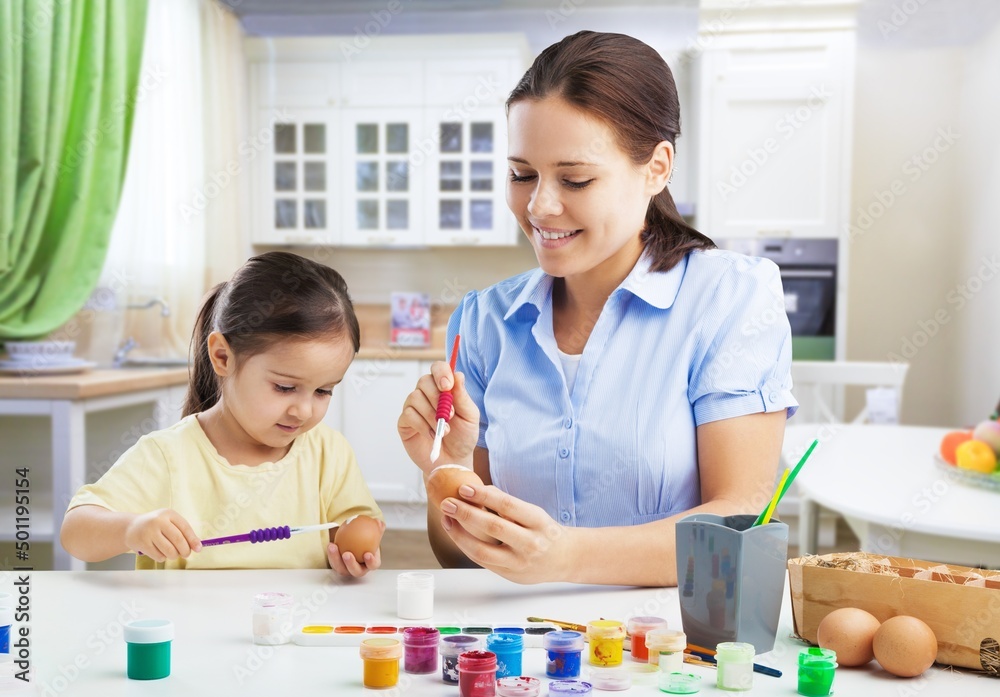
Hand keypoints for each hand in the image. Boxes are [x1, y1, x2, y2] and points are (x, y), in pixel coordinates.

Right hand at [125, 509, 201, 561]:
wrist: (131, 527)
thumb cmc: (156, 526)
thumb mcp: (169, 522)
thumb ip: (182, 532)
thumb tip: (197, 546)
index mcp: (168, 513)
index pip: (185, 527)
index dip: (193, 540)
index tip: (199, 549)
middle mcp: (158, 521)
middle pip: (178, 540)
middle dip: (185, 550)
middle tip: (186, 554)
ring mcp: (149, 532)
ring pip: (169, 550)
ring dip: (174, 556)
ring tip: (173, 554)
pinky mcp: (142, 543)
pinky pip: (159, 556)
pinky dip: (163, 558)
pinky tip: (160, 552)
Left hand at [326, 519, 384, 577]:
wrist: (355, 542)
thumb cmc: (366, 540)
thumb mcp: (373, 534)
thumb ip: (377, 528)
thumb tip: (379, 522)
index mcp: (370, 563)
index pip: (373, 565)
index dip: (371, 562)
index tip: (367, 554)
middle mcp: (359, 569)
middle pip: (356, 571)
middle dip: (351, 564)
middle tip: (347, 554)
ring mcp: (348, 569)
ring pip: (341, 569)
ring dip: (336, 559)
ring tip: (333, 548)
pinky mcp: (338, 566)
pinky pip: (333, 562)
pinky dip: (331, 554)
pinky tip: (330, 544)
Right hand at [398, 364, 479, 474]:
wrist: (453, 461)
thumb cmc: (463, 437)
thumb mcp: (470, 417)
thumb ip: (462, 397)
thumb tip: (457, 375)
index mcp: (444, 388)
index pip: (438, 368)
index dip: (441, 373)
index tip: (447, 386)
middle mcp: (427, 394)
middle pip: (424, 381)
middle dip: (437, 398)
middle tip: (450, 416)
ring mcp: (414, 407)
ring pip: (415, 397)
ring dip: (431, 415)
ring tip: (445, 431)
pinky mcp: (405, 422)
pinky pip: (408, 414)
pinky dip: (422, 425)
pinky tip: (433, 435)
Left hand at [439, 484, 575, 583]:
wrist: (565, 559)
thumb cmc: (544, 531)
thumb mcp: (533, 512)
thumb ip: (507, 503)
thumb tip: (477, 491)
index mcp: (538, 522)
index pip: (508, 506)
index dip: (483, 496)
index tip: (464, 488)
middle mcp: (531, 543)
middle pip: (493, 528)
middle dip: (466, 514)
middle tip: (448, 503)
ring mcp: (519, 563)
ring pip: (482, 550)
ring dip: (459, 534)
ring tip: (447, 519)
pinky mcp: (510, 575)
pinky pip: (482, 561)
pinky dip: (466, 546)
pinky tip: (456, 534)